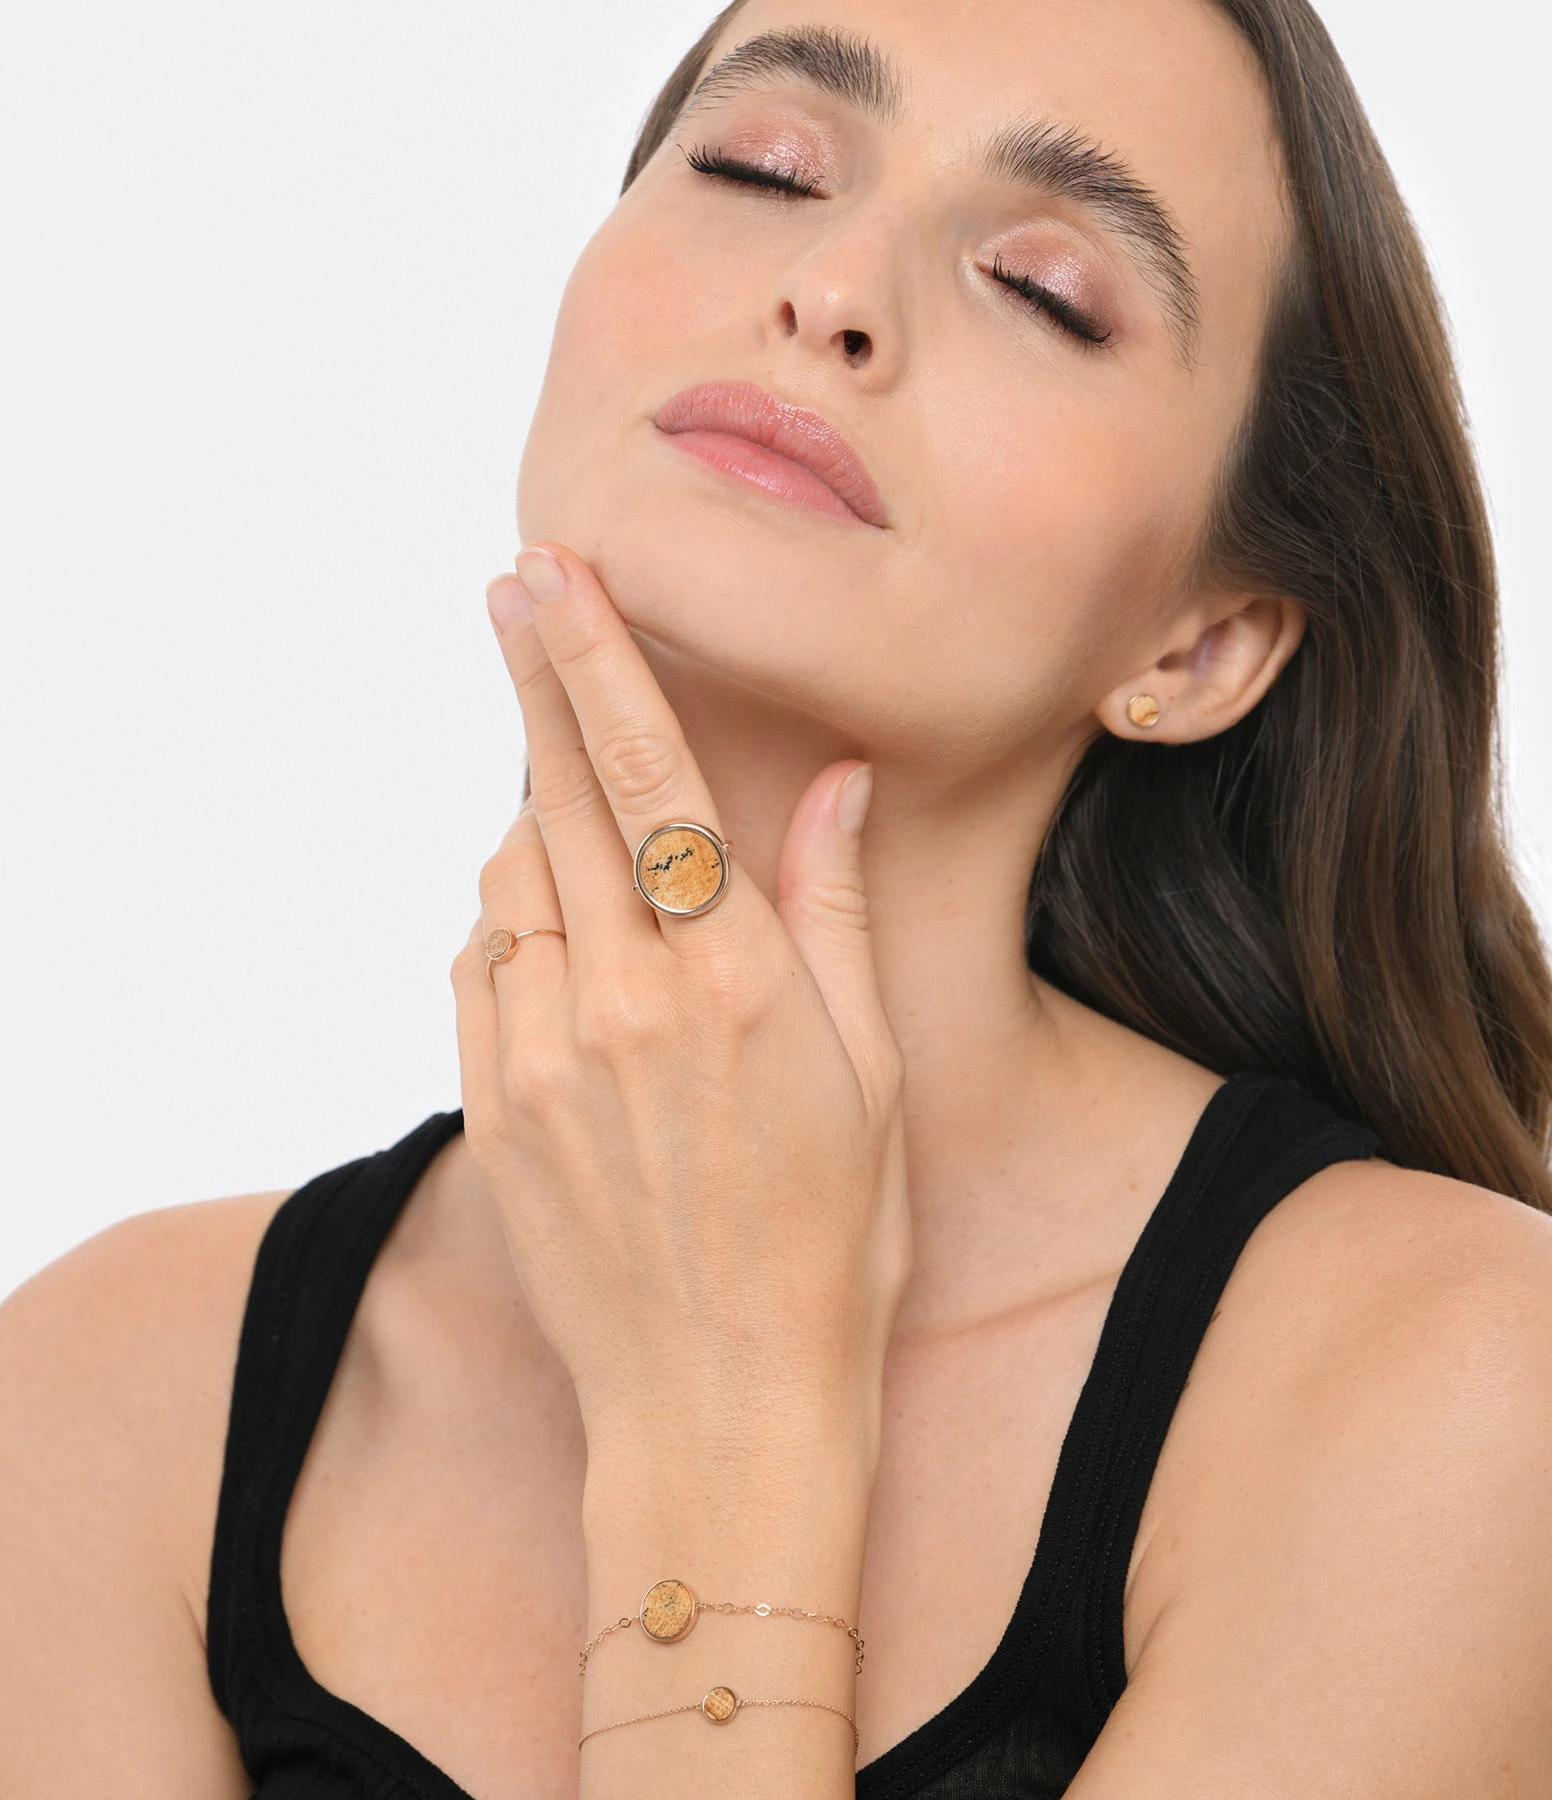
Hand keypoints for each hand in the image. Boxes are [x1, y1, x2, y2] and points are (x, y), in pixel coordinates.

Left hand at [451, 543, 910, 1473]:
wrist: (722, 1407)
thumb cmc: (829, 1245)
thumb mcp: (871, 1077)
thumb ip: (836, 914)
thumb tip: (833, 781)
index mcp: (739, 983)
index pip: (650, 780)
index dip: (595, 662)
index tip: (551, 574)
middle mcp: (627, 1004)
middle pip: (556, 798)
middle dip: (533, 680)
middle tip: (511, 593)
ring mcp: (543, 1059)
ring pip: (506, 877)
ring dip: (531, 820)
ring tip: (577, 823)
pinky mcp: (492, 1110)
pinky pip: (477, 967)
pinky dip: (506, 922)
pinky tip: (552, 937)